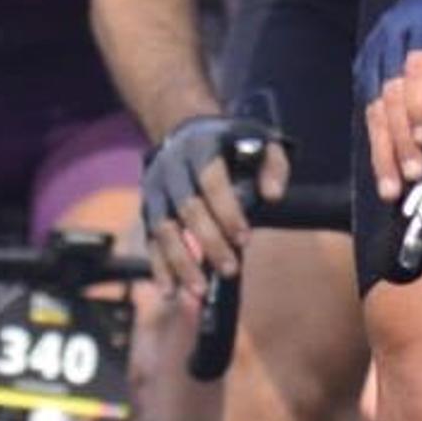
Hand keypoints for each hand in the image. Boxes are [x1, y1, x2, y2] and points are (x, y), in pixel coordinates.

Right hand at [142, 114, 288, 298]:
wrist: (184, 129)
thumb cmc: (231, 142)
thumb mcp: (260, 139)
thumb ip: (273, 164)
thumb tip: (273, 196)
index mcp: (201, 147)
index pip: (211, 181)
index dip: (227, 211)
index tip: (245, 239)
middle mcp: (172, 168)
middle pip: (186, 208)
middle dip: (208, 242)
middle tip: (230, 270)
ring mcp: (155, 190)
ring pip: (163, 229)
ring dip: (180, 261)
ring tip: (199, 291)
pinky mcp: (147, 209)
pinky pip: (150, 241)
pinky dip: (159, 266)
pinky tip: (170, 291)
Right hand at [357, 0, 421, 199]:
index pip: (419, 65)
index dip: (421, 103)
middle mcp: (393, 37)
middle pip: (392, 93)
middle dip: (402, 139)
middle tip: (415, 175)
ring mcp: (375, 54)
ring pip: (375, 108)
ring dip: (385, 151)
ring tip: (392, 189)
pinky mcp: (367, 70)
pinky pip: (370, 112)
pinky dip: (378, 144)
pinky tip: (384, 174)